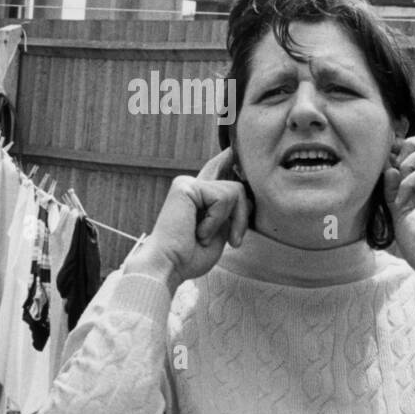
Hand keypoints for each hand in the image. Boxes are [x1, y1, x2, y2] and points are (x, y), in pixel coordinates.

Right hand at [126, 148, 250, 292]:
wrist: (168, 266)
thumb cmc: (190, 257)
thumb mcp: (219, 233)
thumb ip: (231, 212)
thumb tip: (246, 195)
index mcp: (198, 196)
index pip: (217, 168)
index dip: (226, 157)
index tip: (233, 147)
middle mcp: (192, 186)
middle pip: (236, 186)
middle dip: (242, 216)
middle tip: (235, 242)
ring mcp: (187, 183)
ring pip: (235, 191)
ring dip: (232, 221)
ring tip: (206, 237)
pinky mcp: (186, 185)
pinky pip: (223, 197)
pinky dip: (217, 220)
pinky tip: (199, 232)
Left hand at [382, 133, 414, 284]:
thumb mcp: (401, 215)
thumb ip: (394, 191)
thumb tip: (389, 168)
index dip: (404, 150)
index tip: (387, 169)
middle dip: (411, 145)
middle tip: (396, 170)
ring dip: (410, 161)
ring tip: (401, 186)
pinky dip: (411, 182)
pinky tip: (404, 201)